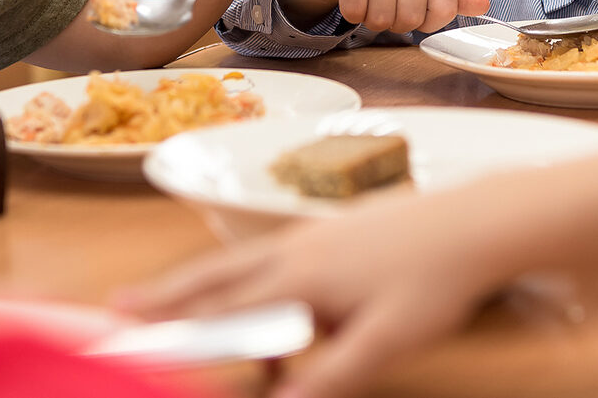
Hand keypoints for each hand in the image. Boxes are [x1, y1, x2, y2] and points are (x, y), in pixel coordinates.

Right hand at [116, 187, 506, 397]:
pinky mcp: (335, 230)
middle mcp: (297, 250)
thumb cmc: (435, 280)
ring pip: (242, 260)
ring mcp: (315, 235)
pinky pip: (272, 254)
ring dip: (201, 280)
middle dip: (167, 294)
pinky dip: (245, 272)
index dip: (175, 326)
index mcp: (301, 278)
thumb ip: (328, 377)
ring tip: (171, 296)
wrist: (478, 220)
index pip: (224, 309)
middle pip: (217, 275)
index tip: (125, 332)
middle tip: (118, 305)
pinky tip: (260, 287)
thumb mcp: (385, 340)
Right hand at [315, 0, 489, 33]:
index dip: (428, 22)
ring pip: (381, 20)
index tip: (417, 9)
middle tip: (389, 3)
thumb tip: (484, 6)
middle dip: (396, 22)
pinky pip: (356, 13)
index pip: (444, 13)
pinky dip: (353, 13)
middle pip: (410, 20)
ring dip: (373, 19)